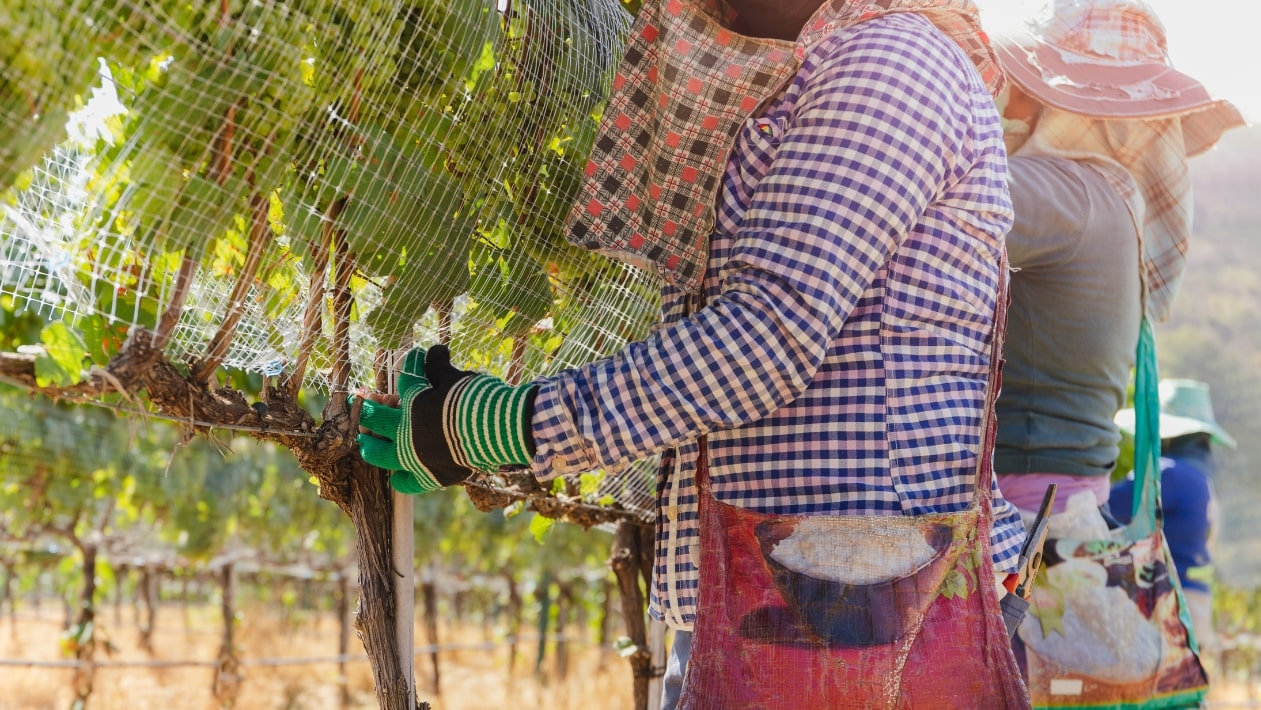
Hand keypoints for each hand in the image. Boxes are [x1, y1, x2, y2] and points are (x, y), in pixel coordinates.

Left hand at [355, 345, 536, 493]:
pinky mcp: (430, 477)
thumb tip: (434, 349)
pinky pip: (405, 483)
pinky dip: (400, 478)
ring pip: (378, 455)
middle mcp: (405, 432)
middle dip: (367, 411)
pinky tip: (399, 474)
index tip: (413, 357)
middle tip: (369, 405)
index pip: (403, 381)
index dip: (409, 366)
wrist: (499, 432)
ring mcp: (414, 458)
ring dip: (371, 446)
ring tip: (368, 442)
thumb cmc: (476, 400)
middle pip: (372, 422)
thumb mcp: (456, 378)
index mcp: (411, 403)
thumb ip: (438, 365)